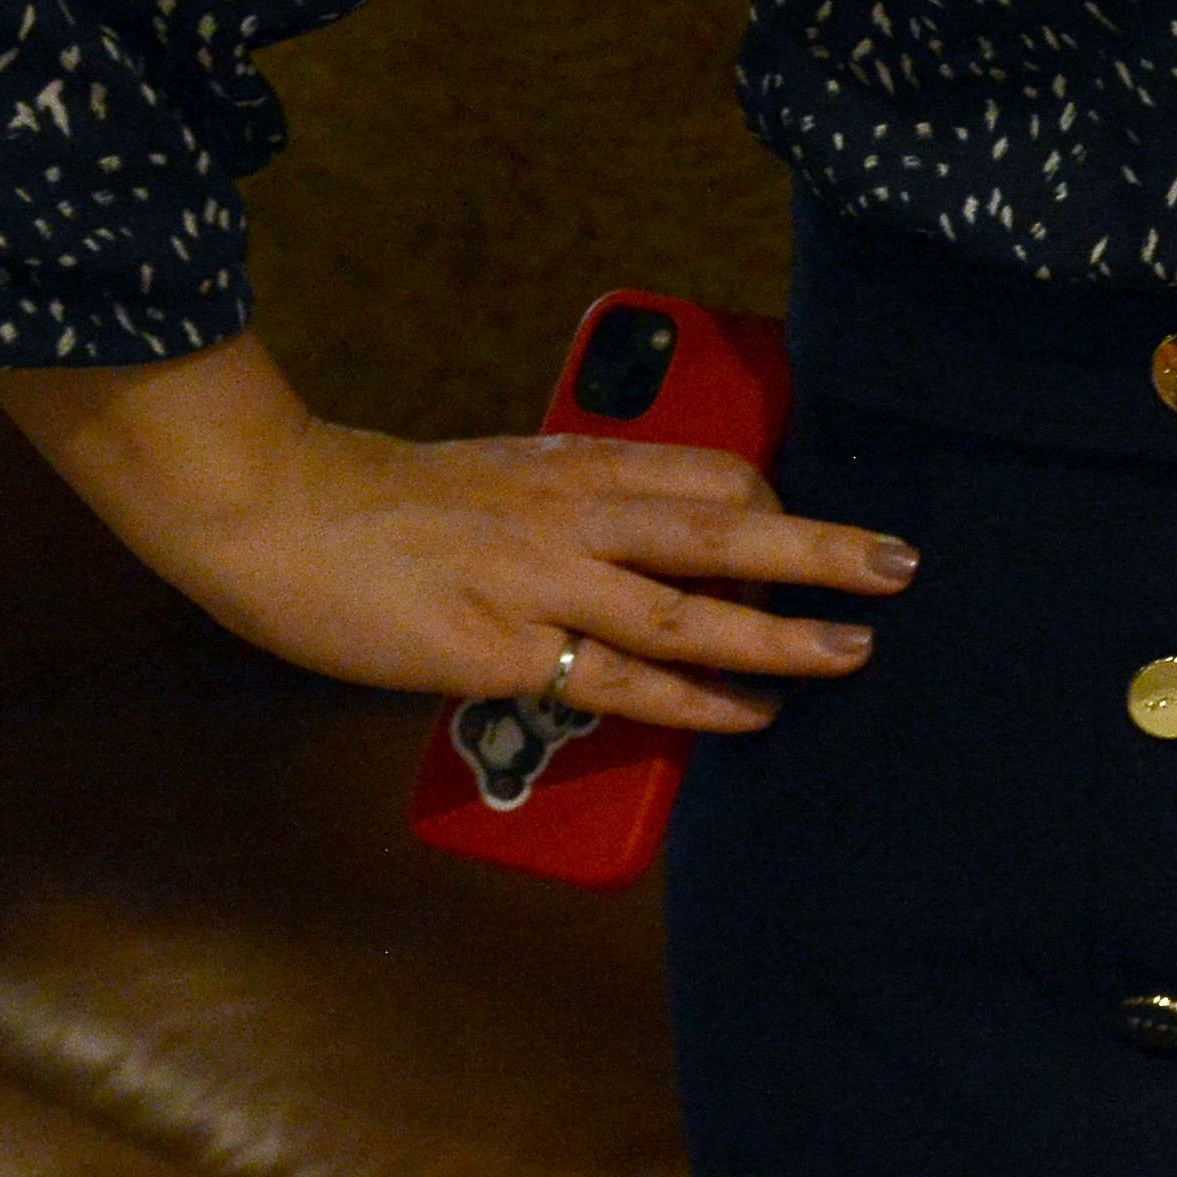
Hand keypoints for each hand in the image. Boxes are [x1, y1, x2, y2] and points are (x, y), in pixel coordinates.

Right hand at [0, 335, 912, 734]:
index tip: (813, 532)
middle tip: (903, 566)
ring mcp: (542, 583)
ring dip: (780, 632)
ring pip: (689, 606)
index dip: (773, 506)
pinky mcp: (503, 651)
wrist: (273, 512)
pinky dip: (695, 697)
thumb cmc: (379, 501)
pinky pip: (621, 679)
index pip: (708, 474)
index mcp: (572, 465)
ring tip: (854, 651)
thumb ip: (564, 506)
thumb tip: (625, 541)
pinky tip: (751, 712)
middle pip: (724, 527)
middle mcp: (574, 515)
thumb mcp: (495, 477)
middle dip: (819, 551)